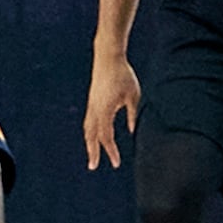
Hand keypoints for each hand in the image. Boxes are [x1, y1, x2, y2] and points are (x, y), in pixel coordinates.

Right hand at [83, 53, 138, 169]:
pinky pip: (89, 120)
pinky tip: (95, 136)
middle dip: (92, 151)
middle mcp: (94, 109)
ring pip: (88, 128)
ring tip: (92, 155)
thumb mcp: (133, 95)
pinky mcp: (92, 100)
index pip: (106, 137)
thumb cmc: (123, 74)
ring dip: (90, 142)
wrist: (107, 56)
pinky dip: (91, 131)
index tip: (116, 163)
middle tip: (93, 166)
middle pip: (91, 135)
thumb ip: (133, 114)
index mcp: (104, 110)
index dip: (111, 151)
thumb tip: (132, 130)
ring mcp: (91, 104)